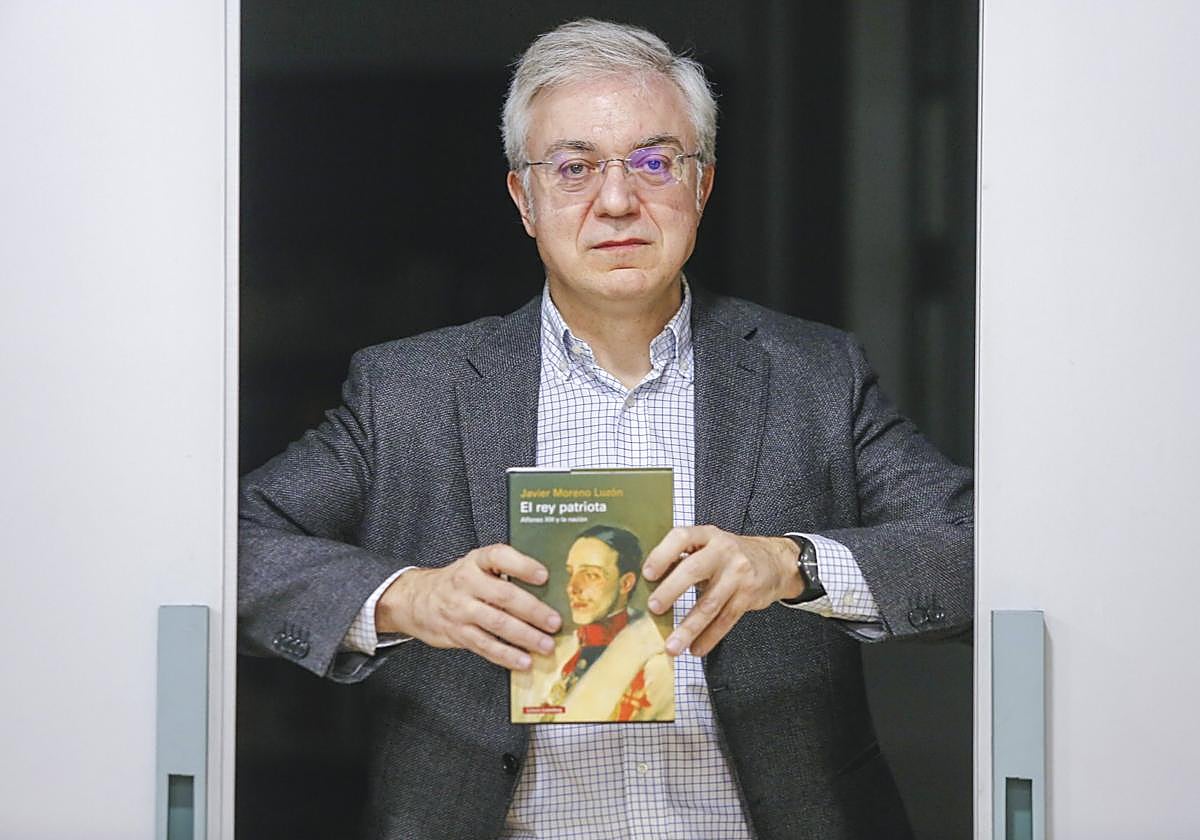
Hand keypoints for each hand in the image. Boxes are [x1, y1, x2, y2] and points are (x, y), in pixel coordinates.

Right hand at [375, 544, 561, 669]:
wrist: (415, 599)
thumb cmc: (458, 582)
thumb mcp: (476, 566)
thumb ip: (505, 572)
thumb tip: (547, 588)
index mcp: (476, 561)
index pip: (499, 557)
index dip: (523, 566)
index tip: (544, 576)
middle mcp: (467, 583)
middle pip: (504, 596)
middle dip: (533, 611)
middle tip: (554, 622)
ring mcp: (461, 609)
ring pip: (497, 624)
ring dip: (525, 636)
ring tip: (545, 645)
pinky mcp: (458, 633)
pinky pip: (485, 646)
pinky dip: (507, 655)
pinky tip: (523, 661)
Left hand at [642, 526, 802, 656]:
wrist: (775, 561)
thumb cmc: (730, 555)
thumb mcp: (709, 546)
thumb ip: (683, 558)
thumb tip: (650, 582)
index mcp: (707, 535)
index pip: (681, 537)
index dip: (662, 554)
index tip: (648, 574)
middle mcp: (723, 551)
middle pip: (694, 570)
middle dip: (671, 591)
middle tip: (654, 608)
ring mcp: (738, 574)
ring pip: (710, 603)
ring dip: (689, 628)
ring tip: (672, 646)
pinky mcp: (748, 596)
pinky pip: (725, 620)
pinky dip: (709, 637)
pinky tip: (696, 648)